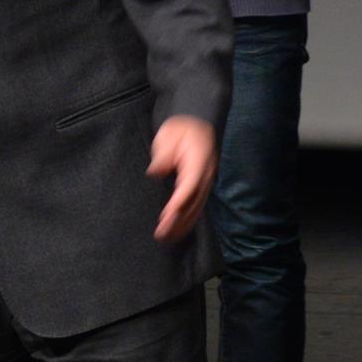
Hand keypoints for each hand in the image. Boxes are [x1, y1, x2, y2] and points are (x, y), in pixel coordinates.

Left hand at [148, 114, 218, 242]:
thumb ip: (164, 152)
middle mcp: (205, 175)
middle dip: (179, 220)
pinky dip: (187, 220)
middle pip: (194, 201)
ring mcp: (205, 182)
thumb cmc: (182, 129)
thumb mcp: (170, 133)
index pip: (190, 185)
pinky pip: (196, 206)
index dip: (180, 202)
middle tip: (162, 234)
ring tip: (167, 238)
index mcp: (199, 161)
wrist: (198, 124)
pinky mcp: (200, 187)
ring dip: (182, 224)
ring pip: (196, 207)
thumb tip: (156, 170)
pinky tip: (177, 230)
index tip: (169, 215)